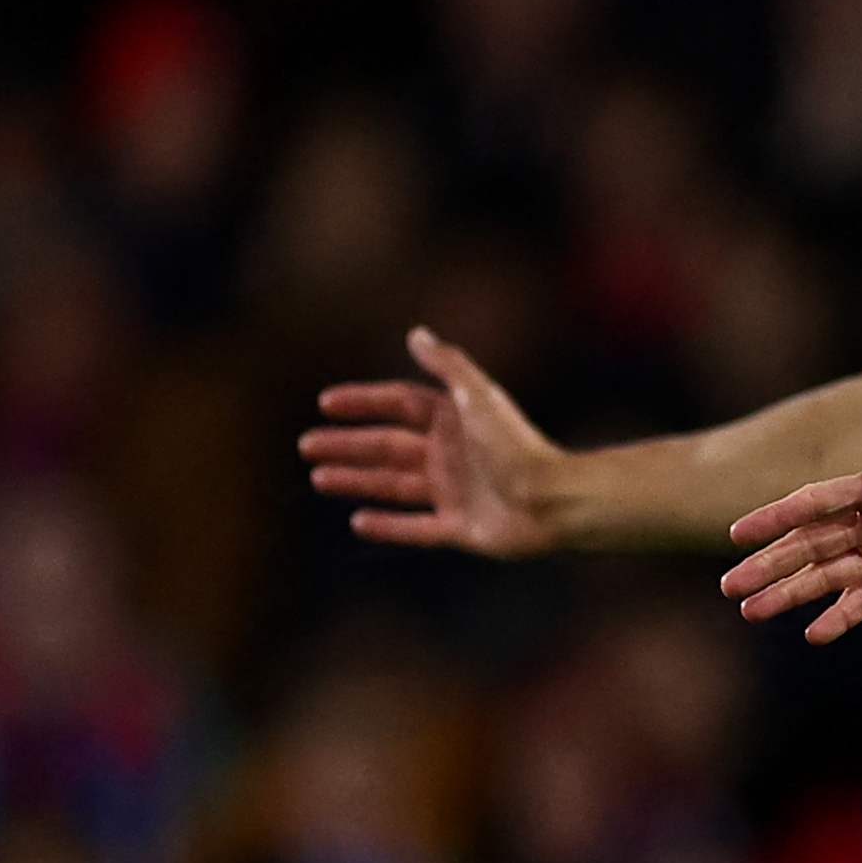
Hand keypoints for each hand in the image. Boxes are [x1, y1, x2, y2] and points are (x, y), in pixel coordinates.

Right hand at [301, 328, 571, 554]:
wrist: (554, 500)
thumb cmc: (517, 445)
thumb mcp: (479, 397)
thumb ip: (448, 365)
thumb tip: (416, 333)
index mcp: (455, 421)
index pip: (399, 406)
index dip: (364, 403)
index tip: (326, 403)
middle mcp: (452, 455)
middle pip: (388, 447)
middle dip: (348, 445)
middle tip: (306, 446)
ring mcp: (455, 493)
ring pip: (394, 486)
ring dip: (357, 480)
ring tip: (319, 477)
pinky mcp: (462, 529)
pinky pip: (417, 528)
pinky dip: (389, 525)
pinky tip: (358, 521)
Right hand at [720, 402, 861, 641]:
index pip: (813, 505)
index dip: (775, 519)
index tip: (736, 535)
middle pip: (807, 547)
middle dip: (768, 566)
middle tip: (729, 588)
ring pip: (825, 577)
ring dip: (789, 594)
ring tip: (751, 612)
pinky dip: (838, 617)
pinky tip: (812, 633)